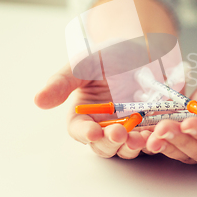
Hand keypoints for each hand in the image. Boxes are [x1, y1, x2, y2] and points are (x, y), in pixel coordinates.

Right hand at [34, 63, 150, 158]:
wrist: (139, 48)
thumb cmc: (106, 56)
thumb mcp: (83, 64)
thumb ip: (62, 82)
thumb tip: (38, 100)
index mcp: (84, 115)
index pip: (80, 131)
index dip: (86, 134)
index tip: (93, 132)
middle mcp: (105, 126)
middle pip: (104, 146)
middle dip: (111, 142)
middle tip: (119, 134)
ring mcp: (129, 128)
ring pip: (127, 148)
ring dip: (133, 146)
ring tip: (140, 138)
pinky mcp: (150, 126)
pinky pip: (152, 140)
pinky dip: (154, 140)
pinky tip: (158, 134)